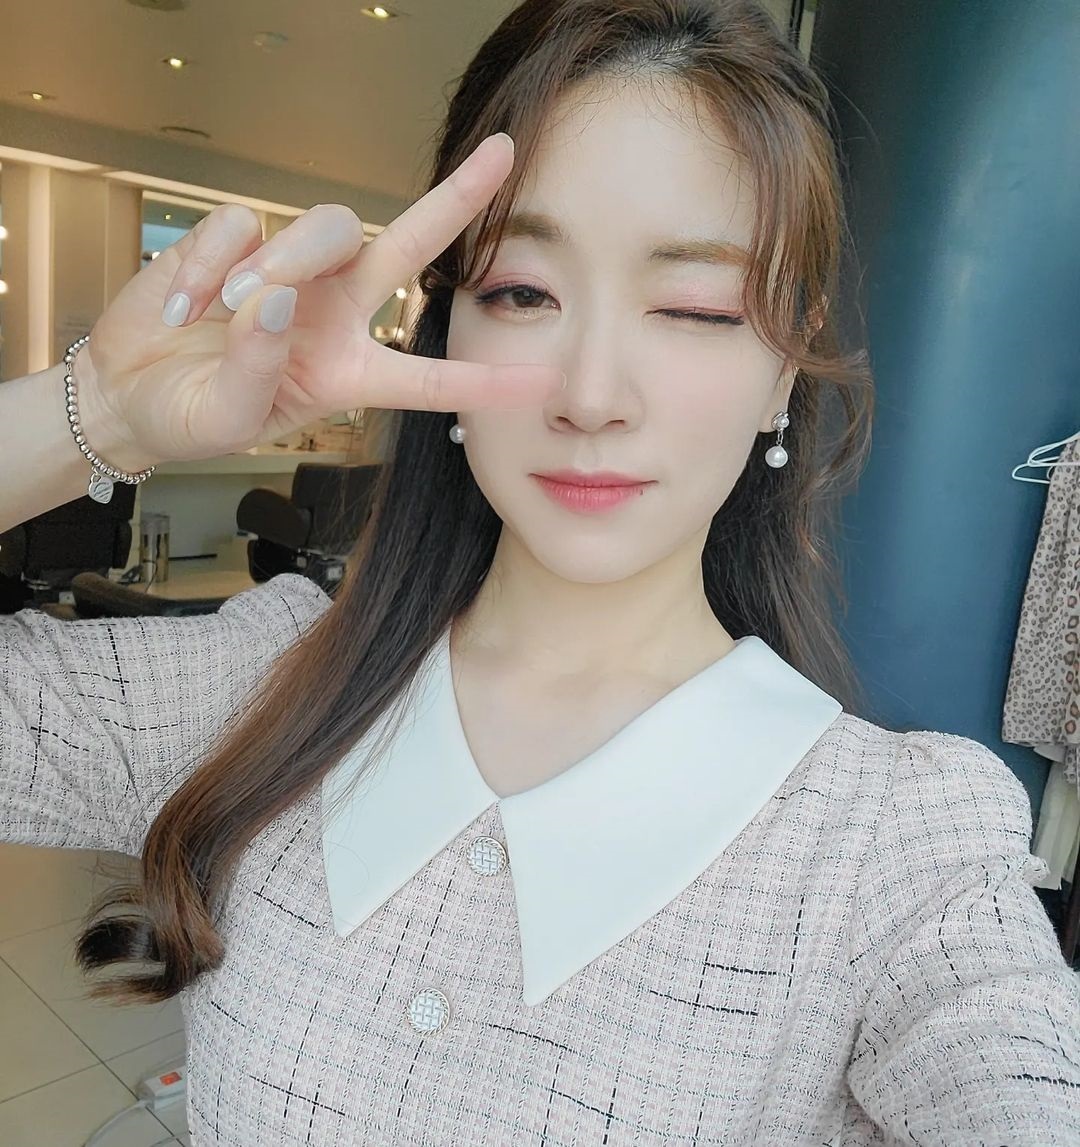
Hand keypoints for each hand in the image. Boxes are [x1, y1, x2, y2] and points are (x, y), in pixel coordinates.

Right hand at [76, 134, 561, 463]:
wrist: (128, 392)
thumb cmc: (188, 415)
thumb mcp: (228, 418)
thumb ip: (255, 368)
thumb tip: (273, 297)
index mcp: (348, 373)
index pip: (429, 378)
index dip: (485, 382)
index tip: (545, 383)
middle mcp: (334, 314)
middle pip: (406, 246)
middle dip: (456, 201)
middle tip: (502, 155)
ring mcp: (291, 272)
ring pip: (325, 228)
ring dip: (282, 263)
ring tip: (223, 311)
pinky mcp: (237, 240)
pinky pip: (243, 226)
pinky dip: (209, 262)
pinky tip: (183, 303)